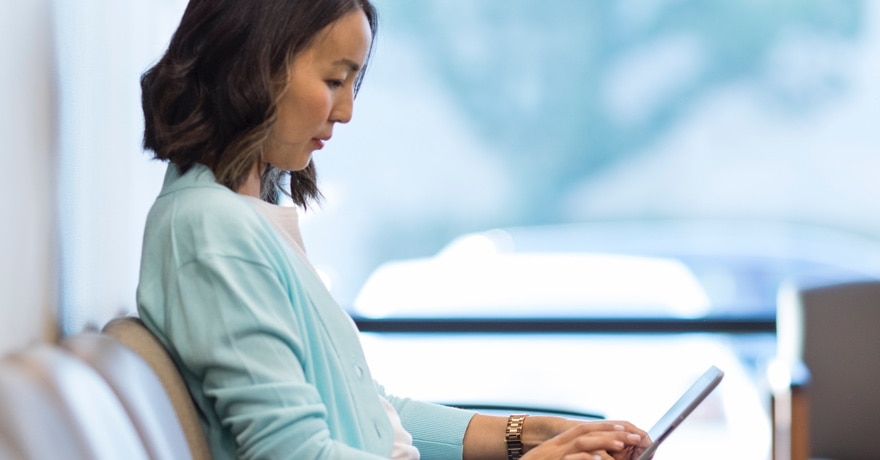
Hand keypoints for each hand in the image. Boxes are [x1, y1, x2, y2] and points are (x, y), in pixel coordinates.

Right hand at [520, 422, 643, 459]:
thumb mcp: (553, 457)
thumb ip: (571, 454)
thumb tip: (594, 455)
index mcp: (558, 443)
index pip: (585, 429)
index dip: (605, 427)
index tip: (625, 428)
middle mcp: (556, 446)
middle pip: (587, 432)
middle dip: (611, 432)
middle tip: (634, 437)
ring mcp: (556, 454)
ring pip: (581, 442)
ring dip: (602, 441)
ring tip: (621, 445)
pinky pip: (571, 458)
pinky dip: (585, 457)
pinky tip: (598, 458)